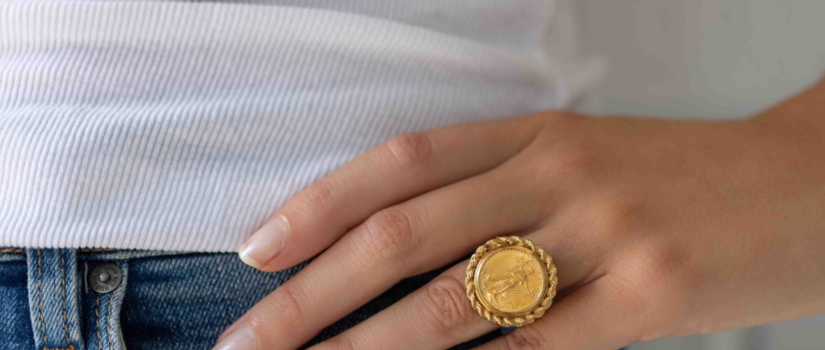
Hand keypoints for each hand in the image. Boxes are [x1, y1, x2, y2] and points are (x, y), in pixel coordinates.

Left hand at [214, 81, 824, 349]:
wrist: (803, 186)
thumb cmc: (678, 178)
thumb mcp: (584, 160)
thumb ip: (500, 193)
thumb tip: (398, 253)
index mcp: (537, 131)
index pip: (402, 162)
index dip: (319, 205)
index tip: (257, 253)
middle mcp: (560, 172)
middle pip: (407, 234)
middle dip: (314, 295)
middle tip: (248, 340)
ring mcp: (605, 233)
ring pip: (456, 300)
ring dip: (366, 347)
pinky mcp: (650, 296)